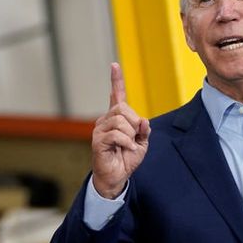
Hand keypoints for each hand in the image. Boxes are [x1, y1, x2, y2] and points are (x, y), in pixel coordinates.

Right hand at [91, 62, 150, 198]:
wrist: (116, 177)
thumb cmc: (127, 159)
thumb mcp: (142, 144)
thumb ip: (144, 131)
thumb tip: (143, 121)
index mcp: (116, 117)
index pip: (116, 94)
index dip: (116, 80)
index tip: (114, 65)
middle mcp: (106, 120)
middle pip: (122, 108)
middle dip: (134, 123)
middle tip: (135, 137)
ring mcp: (100, 129)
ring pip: (120, 121)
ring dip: (131, 135)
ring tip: (129, 145)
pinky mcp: (98, 140)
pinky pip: (117, 134)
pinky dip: (127, 142)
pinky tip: (127, 149)